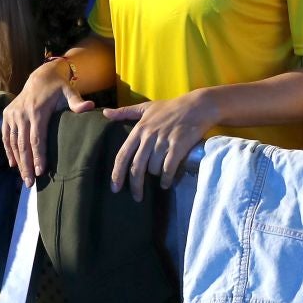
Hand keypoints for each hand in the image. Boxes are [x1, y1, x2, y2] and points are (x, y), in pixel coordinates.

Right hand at [0, 56, 97, 183]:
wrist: (40, 76)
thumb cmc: (58, 87)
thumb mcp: (69, 91)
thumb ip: (77, 102)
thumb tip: (90, 107)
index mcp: (37, 111)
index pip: (37, 138)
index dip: (38, 156)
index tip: (40, 172)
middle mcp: (22, 114)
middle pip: (23, 145)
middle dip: (26, 165)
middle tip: (30, 183)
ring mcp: (13, 115)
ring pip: (14, 142)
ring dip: (18, 161)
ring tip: (24, 178)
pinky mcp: (6, 115)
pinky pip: (6, 136)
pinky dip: (9, 150)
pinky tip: (13, 164)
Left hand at [103, 90, 218, 199]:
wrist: (198, 106)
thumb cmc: (171, 107)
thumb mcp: (146, 108)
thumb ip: (125, 112)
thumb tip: (105, 113)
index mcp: (139, 129)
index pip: (123, 155)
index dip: (117, 173)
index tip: (115, 188)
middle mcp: (149, 137)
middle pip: (136, 167)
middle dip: (135, 185)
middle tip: (137, 197)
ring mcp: (164, 141)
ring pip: (153, 168)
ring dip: (155, 176)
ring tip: (159, 178)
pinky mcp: (178, 145)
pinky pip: (168, 167)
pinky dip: (166, 178)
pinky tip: (166, 183)